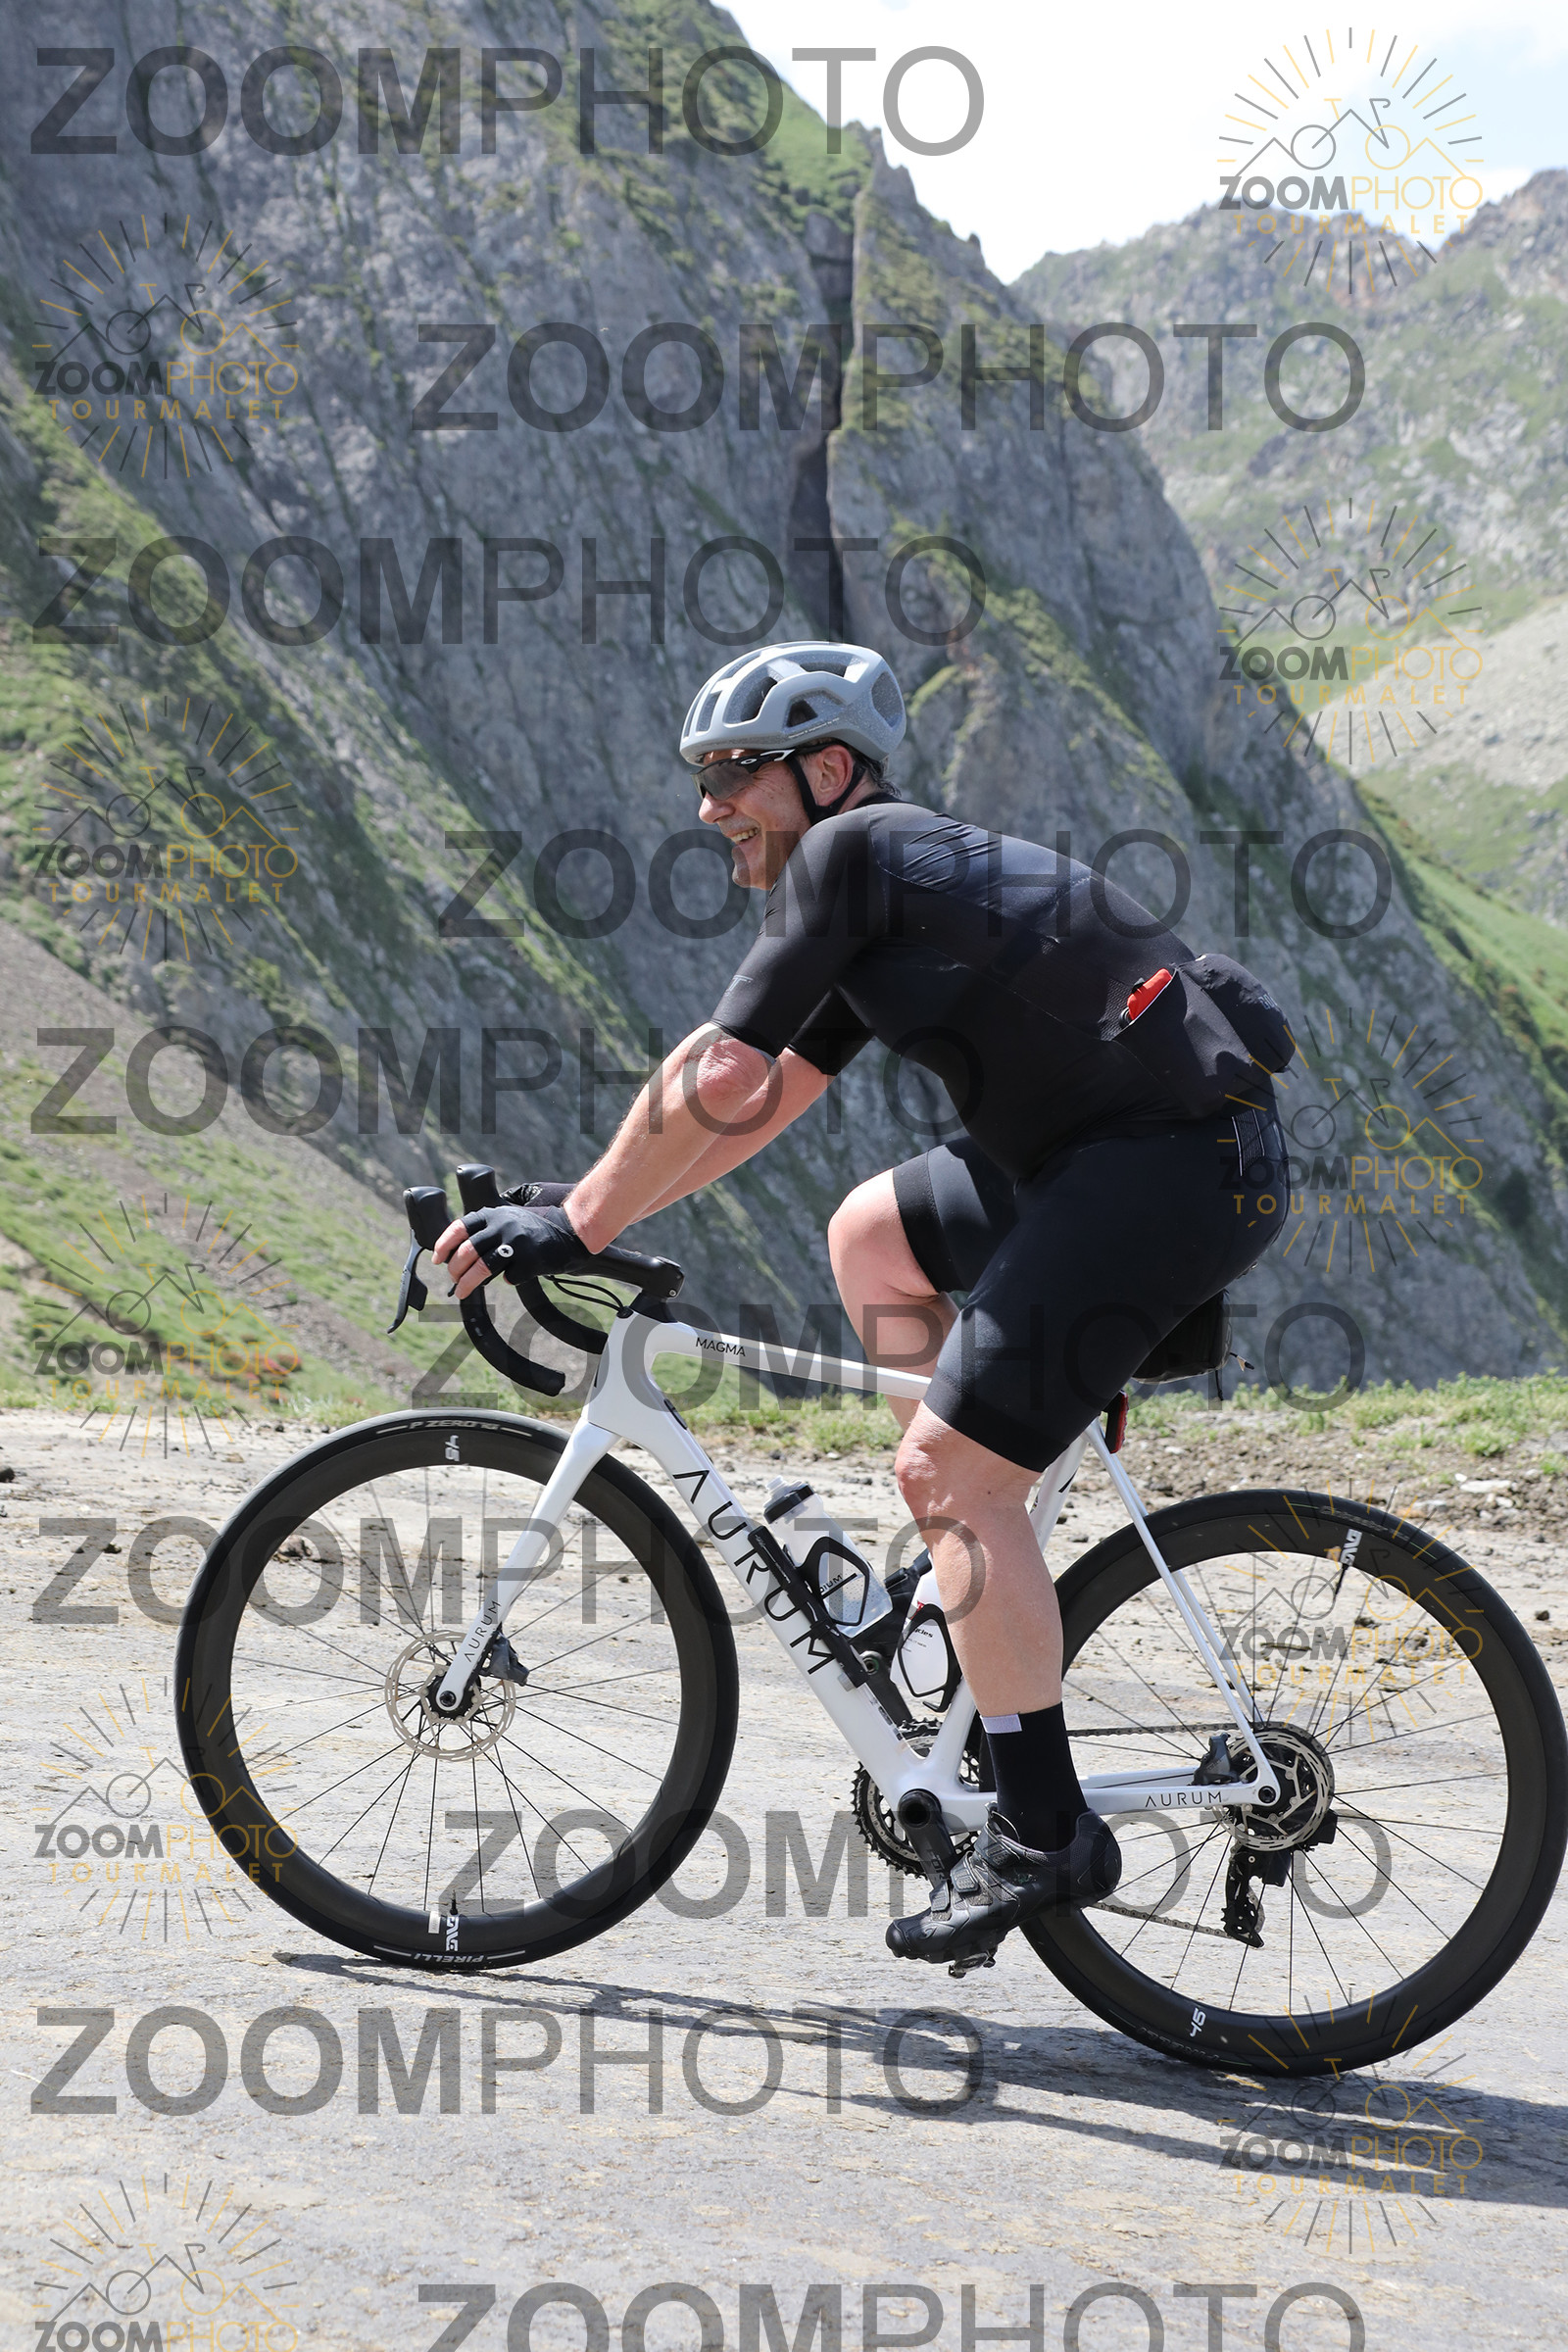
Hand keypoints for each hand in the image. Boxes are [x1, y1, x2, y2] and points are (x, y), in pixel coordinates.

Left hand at [432, 1203, 584, 1299]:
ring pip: (482, 1268)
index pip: (459, 1228)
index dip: (443, 1245)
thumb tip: (455, 1257)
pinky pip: (509, 1278)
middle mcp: (502, 1225)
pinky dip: (508, 1280)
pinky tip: (513, 1277)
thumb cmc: (532, 1231)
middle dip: (455, 1269)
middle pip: (467, 1251)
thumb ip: (484, 1230)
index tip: (437, 1259)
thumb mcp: (506, 1219)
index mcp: (492, 1214)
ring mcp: (516, 1242)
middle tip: (453, 1279)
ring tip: (462, 1292)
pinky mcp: (530, 1259)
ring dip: (468, 1283)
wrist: (569, 1232)